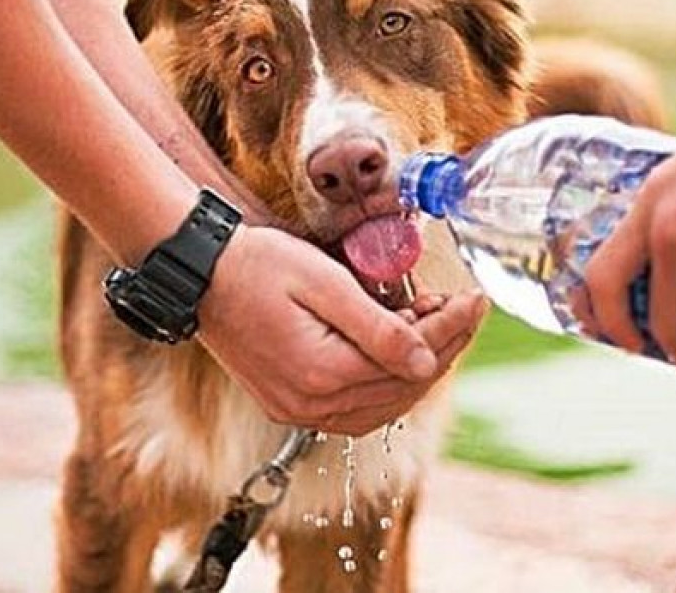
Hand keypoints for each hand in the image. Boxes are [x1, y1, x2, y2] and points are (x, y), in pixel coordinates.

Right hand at [198, 225, 486, 435]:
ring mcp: (298, 410)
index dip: (451, 328)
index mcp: (322, 373)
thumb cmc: (257, 265)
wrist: (200, 274)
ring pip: (383, 404)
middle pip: (403, 388)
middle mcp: (311, 404)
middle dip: (442, 347)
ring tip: (433, 322)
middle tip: (462, 307)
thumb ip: (377, 327)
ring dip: (416, 367)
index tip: (476, 298)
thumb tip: (426, 362)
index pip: (411, 361)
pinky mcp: (290, 404)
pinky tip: (396, 350)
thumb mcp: (323, 282)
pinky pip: (355, 407)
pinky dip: (385, 381)